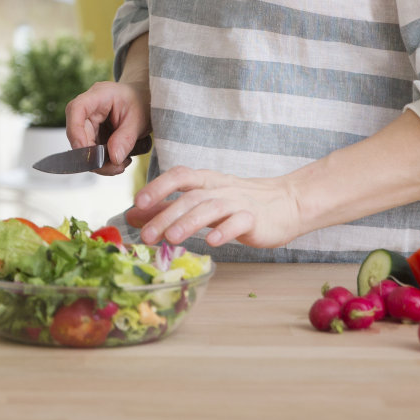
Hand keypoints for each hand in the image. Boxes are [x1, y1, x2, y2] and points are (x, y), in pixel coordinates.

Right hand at [65, 79, 148, 175]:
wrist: (145, 102)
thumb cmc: (142, 102)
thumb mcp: (140, 120)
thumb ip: (126, 138)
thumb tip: (113, 158)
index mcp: (99, 95)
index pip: (76, 109)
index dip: (76, 131)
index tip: (86, 152)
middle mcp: (89, 108)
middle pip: (78, 133)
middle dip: (93, 156)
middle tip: (115, 167)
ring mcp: (89, 122)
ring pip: (83, 147)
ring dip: (100, 162)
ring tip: (121, 164)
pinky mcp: (93, 134)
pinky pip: (92, 152)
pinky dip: (104, 161)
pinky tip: (118, 161)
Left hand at [125, 166, 304, 248]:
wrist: (286, 203)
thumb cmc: (239, 202)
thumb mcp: (201, 200)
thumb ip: (168, 206)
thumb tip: (133, 214)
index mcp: (206, 180)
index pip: (179, 176)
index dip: (158, 187)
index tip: (137, 202)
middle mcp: (220, 188)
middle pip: (190, 197)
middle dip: (165, 215)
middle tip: (146, 235)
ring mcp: (238, 202)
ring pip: (211, 208)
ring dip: (189, 223)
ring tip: (171, 238)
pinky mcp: (255, 219)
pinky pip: (239, 222)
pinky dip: (225, 231)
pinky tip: (212, 243)